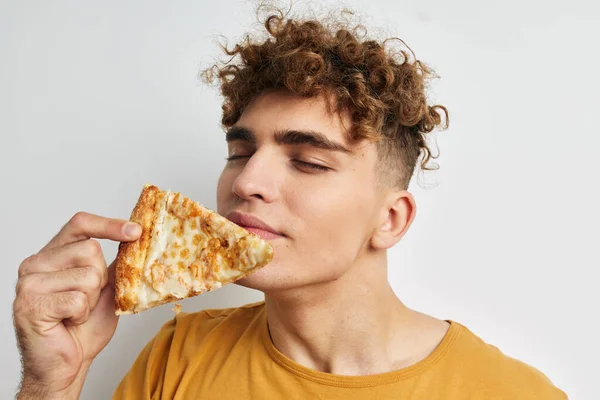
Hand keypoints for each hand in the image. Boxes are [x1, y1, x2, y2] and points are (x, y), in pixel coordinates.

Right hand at [12, 212, 140, 398]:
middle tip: (86, 300)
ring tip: (75, 313)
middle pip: (90, 250)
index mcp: (52, 254)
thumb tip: (136, 239)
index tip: (136, 231)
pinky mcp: (30, 304)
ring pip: (87, 276)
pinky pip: (77, 299)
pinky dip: (81, 315)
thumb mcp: (106, 288)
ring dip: (90, 300)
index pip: (80, 224)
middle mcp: (36, 263)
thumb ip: (114, 264)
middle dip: (100, 279)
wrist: (66, 364)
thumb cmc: (83, 328)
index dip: (109, 225)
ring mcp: (29, 283)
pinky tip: (68, 323)